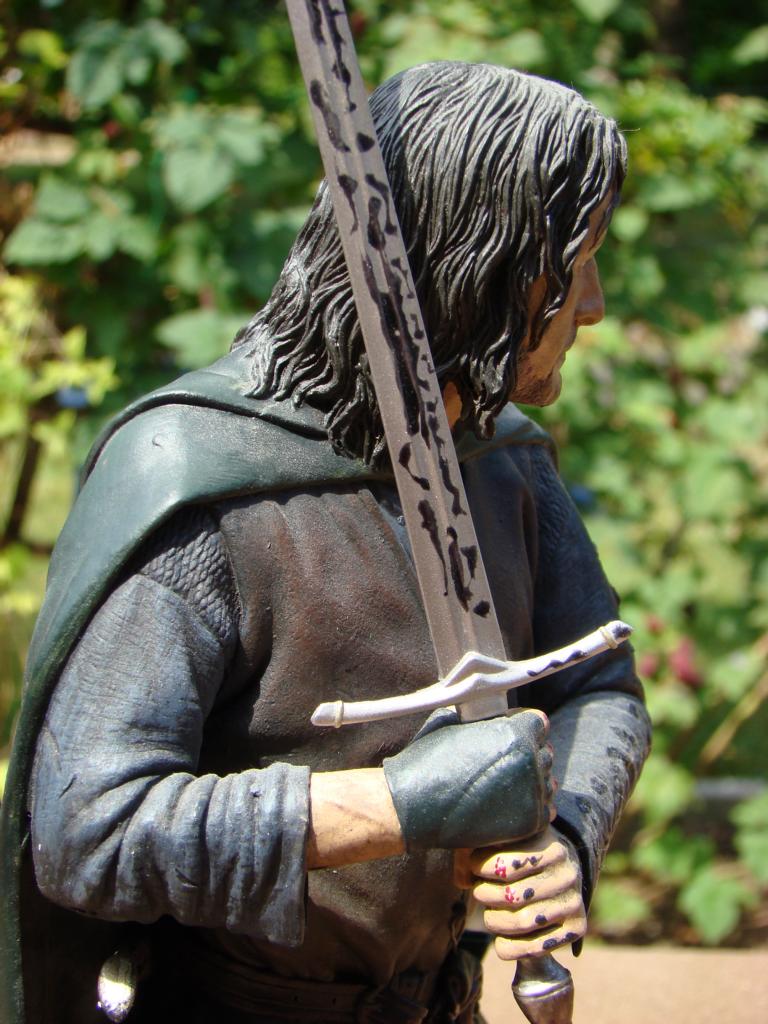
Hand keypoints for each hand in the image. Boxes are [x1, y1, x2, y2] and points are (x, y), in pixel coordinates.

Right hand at [382, 709, 554, 849]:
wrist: (411, 804)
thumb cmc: (427, 758)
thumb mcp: (452, 720)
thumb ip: (480, 713)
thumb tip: (486, 707)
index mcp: (516, 732)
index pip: (539, 723)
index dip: (524, 726)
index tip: (509, 734)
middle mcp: (530, 760)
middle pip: (545, 752)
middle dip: (528, 753)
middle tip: (504, 762)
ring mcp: (531, 793)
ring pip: (547, 781)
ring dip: (531, 780)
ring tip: (504, 784)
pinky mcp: (528, 822)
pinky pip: (545, 808)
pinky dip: (531, 805)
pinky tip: (509, 803)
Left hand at [469, 827, 586, 958]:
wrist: (562, 870)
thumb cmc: (524, 853)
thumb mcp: (508, 840)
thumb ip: (480, 849)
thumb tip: (461, 880)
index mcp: (551, 847)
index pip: (506, 865)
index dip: (481, 867)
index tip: (475, 866)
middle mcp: (568, 874)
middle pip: (511, 896)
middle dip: (485, 895)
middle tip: (480, 892)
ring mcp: (574, 902)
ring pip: (520, 922)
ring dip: (494, 921)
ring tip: (490, 913)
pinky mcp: (577, 928)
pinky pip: (534, 948)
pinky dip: (509, 948)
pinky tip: (500, 941)